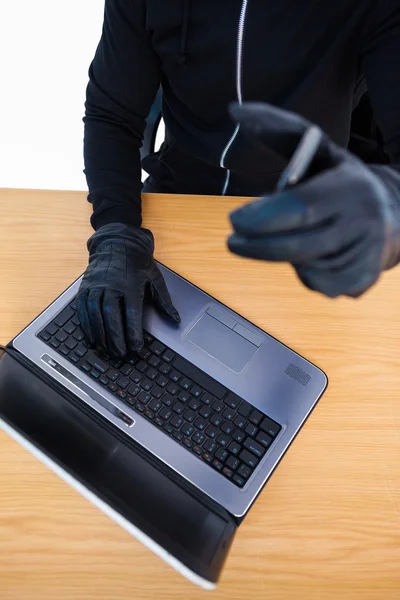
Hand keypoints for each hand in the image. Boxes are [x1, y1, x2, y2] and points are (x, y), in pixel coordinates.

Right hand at [76, 223, 179, 356]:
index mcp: (131, 284)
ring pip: (95, 312)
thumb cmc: (138, 262)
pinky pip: (83, 307)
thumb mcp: (155, 278)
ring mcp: (96, 285)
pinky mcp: (85, 286)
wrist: (117, 241)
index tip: (136, 347)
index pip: (132, 313)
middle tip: (119, 353)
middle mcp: (112, 284)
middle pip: (111, 314)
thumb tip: (175, 319)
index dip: (133, 332)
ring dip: (99, 333)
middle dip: (115, 337)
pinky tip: (91, 337)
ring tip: (105, 349)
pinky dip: (86, 324)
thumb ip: (164, 301)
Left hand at [228, 102, 399, 297]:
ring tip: (284, 239)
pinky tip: (309, 256)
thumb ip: (277, 129)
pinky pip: (318, 286)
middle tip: (233, 242)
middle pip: (296, 247)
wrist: (392, 214)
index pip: (300, 208)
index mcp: (350, 188)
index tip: (234, 221)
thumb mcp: (316, 148)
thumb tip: (234, 111)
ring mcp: (366, 256)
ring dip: (283, 257)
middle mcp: (364, 223)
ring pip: (305, 269)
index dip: (262, 219)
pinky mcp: (362, 281)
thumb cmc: (338, 179)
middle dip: (256, 248)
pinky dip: (305, 272)